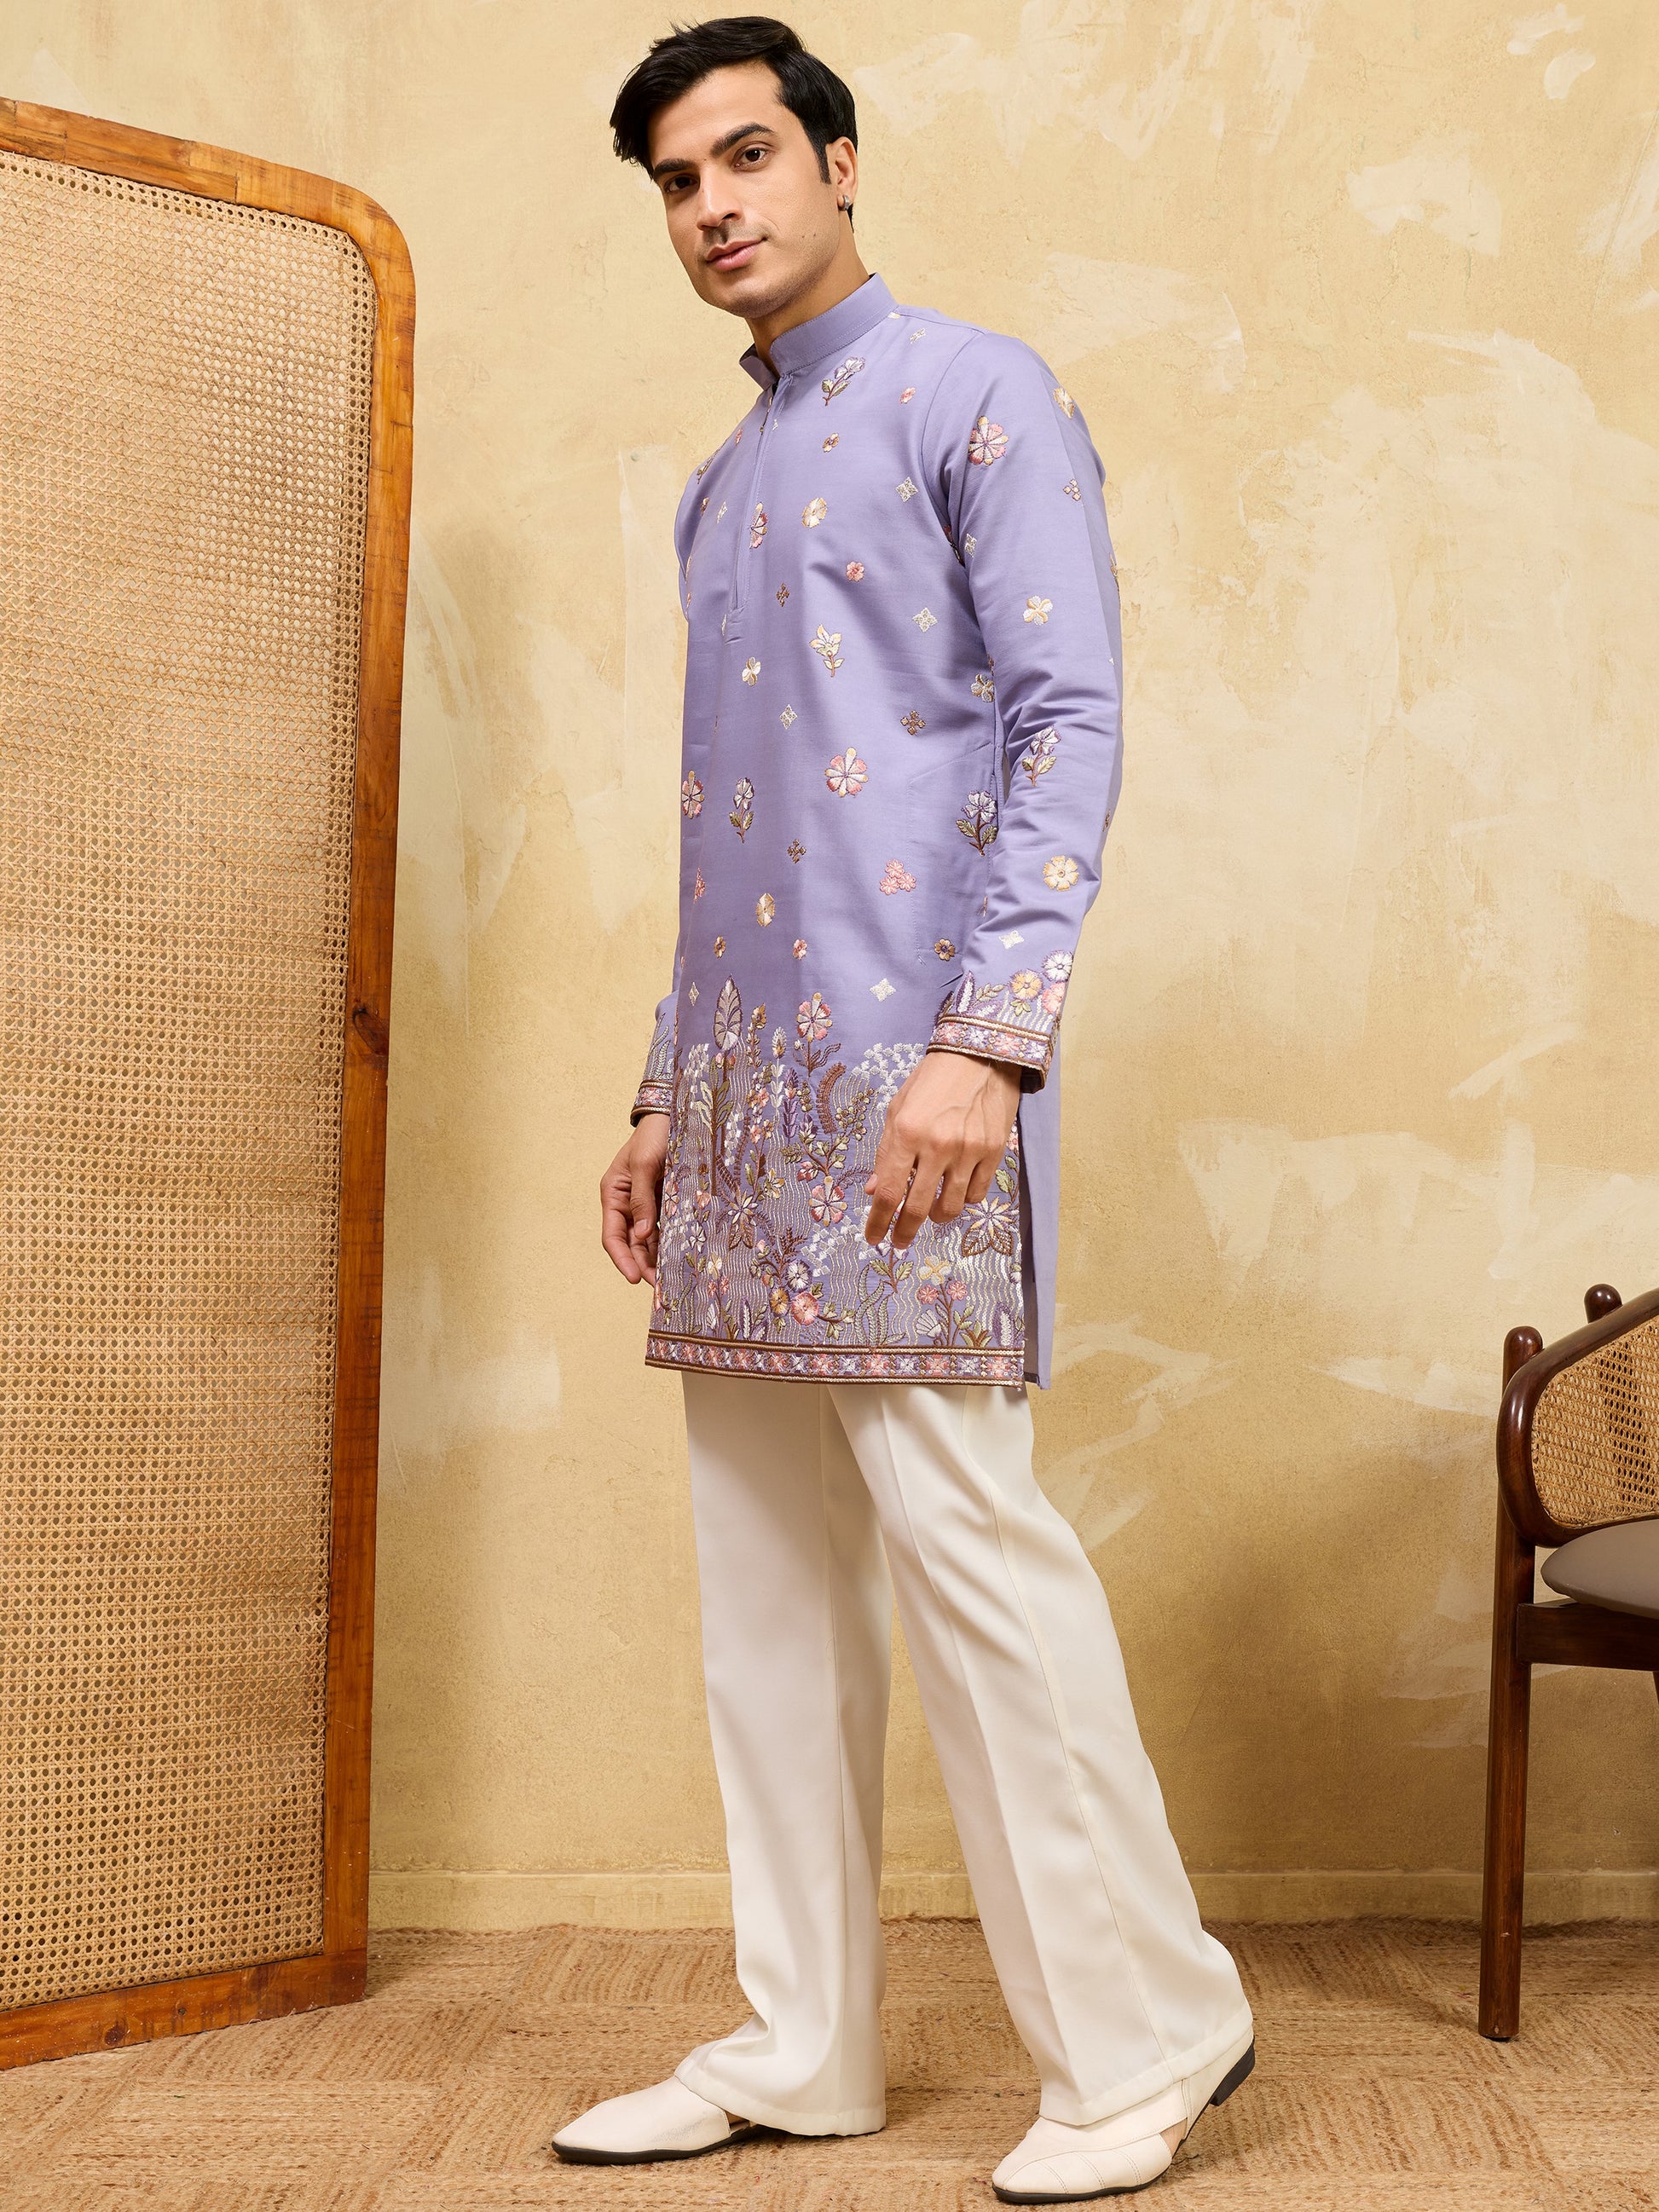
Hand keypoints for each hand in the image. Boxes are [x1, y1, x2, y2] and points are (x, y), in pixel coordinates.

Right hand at [601, 1113, 670, 1283]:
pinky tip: (684, 1257)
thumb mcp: (644, 1164)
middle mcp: (628, 1203)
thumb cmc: (655, 1135)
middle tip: (662, 1287)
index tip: (636, 1279)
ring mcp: (647, 1204)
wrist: (675, 1115)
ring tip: (674, 1279)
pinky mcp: (666, 1201)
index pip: (612, 1236)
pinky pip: (667, 1228)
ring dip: (659, 1259)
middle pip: (632, 1244)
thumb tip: (642, 1234)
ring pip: (650, 1239)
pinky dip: (672, 1243)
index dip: (623, 1259)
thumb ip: (642, 1199)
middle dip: (644, 1265)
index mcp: (613, 1194)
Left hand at [863, 1050, 1020, 1248]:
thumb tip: (874, 1190)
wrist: (979, 1057)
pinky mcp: (993, 1152)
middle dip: (905, 1232)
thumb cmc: (931, 1082)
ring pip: (951, 1207)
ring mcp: (969, 1150)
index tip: (873, 1238)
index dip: (878, 1221)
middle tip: (899, 1241)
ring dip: (936, 1217)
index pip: (888, 1191)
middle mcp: (937, 1145)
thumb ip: (886, 1152)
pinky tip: (957, 1190)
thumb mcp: (898, 1110)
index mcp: (906, 1133)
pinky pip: (977, 1194)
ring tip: (930, 1211)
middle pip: (918, 1208)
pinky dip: (964, 1199)